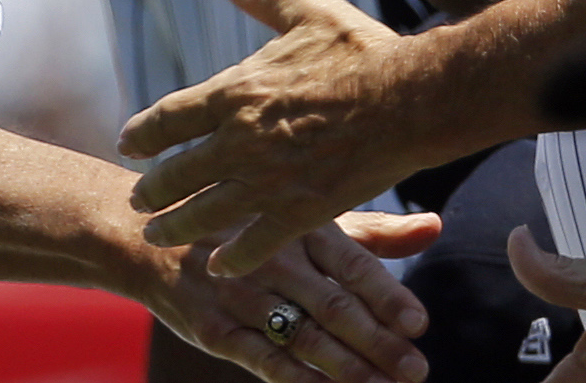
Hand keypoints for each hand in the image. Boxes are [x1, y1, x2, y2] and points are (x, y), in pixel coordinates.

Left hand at [120, 0, 458, 276]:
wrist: (412, 98)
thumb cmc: (361, 50)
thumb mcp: (303, 8)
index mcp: (237, 90)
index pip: (170, 118)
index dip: (143, 133)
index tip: (128, 144)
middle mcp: (241, 139)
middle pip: (177, 173)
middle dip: (152, 190)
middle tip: (138, 201)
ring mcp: (268, 180)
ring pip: (206, 213)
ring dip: (178, 227)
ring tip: (161, 236)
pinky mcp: (302, 210)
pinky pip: (256, 242)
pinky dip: (234, 257)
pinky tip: (221, 266)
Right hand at [148, 215, 437, 382]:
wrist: (150, 236)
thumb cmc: (248, 228)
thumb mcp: (305, 219)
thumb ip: (373, 232)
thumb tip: (435, 227)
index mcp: (301, 227)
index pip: (353, 264)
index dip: (387, 295)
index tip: (420, 324)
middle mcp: (274, 260)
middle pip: (334, 306)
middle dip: (377, 343)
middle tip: (415, 370)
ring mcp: (241, 296)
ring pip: (302, 338)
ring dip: (346, 369)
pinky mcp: (214, 329)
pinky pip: (261, 360)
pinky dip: (296, 380)